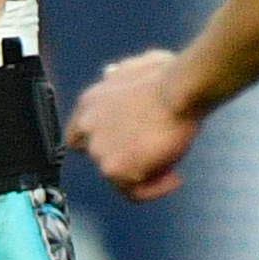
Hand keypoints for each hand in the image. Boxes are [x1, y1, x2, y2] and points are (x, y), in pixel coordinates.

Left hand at [68, 49, 200, 196]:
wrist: (180, 90)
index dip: (102, 144)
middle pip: (101, 159)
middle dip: (127, 160)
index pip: (78, 136)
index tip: (126, 146)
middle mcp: (88, 127)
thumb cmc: (169, 76)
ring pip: (119, 179)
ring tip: (172, 168)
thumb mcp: (136, 66)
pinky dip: (155, 189)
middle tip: (154, 156)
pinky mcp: (115, 170)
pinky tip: (175, 178)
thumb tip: (112, 73)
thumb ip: (120, 76)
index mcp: (90, 103)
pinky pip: (135, 194)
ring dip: (144, 175)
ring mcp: (99, 150)